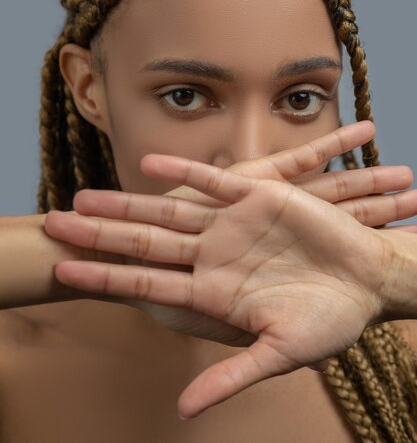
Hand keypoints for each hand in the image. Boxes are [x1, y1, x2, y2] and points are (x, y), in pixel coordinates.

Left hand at [46, 152, 401, 419]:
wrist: (366, 281)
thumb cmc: (328, 321)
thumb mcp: (279, 353)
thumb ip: (230, 375)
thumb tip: (183, 410)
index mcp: (212, 292)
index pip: (144, 282)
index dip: (103, 276)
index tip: (63, 270)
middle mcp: (212, 255)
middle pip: (143, 242)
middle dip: (98, 234)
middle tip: (53, 224)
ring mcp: (230, 224)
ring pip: (167, 210)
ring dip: (126, 203)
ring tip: (84, 196)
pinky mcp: (257, 196)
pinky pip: (212, 180)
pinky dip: (182, 171)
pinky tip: (150, 164)